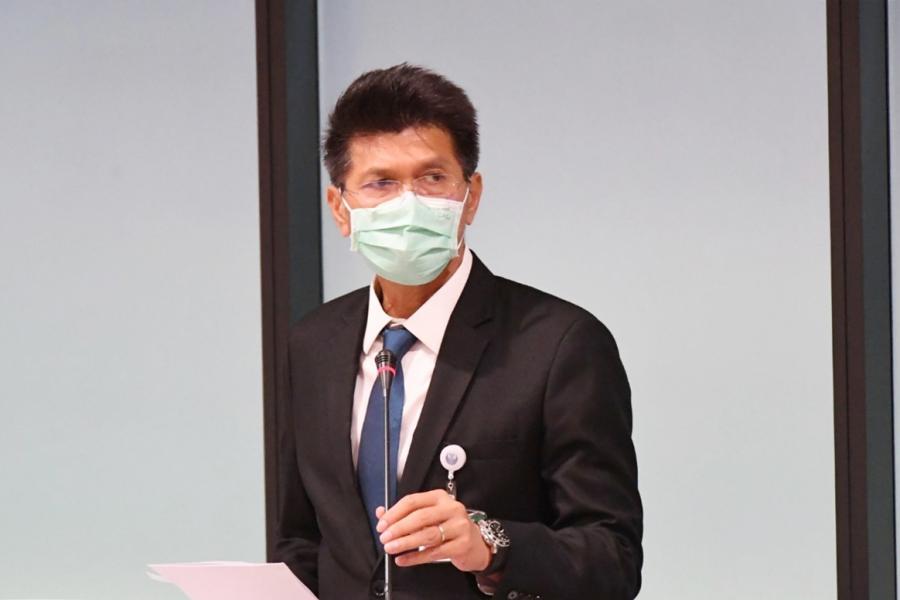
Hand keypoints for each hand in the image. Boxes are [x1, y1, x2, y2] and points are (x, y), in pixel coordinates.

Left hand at [375, 489, 490, 571]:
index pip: (413, 501)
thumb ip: (404, 514)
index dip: (394, 513)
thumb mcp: (429, 516)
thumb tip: (381, 513)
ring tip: (391, 548)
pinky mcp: (462, 544)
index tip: (382, 524)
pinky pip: (434, 552)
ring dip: (405, 542)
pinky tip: (404, 559)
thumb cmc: (449, 528)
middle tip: (385, 537)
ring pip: (427, 534)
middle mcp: (451, 508)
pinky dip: (416, 557)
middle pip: (420, 517)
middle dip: (398, 528)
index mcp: (440, 497)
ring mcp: (459, 526)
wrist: (475, 544)